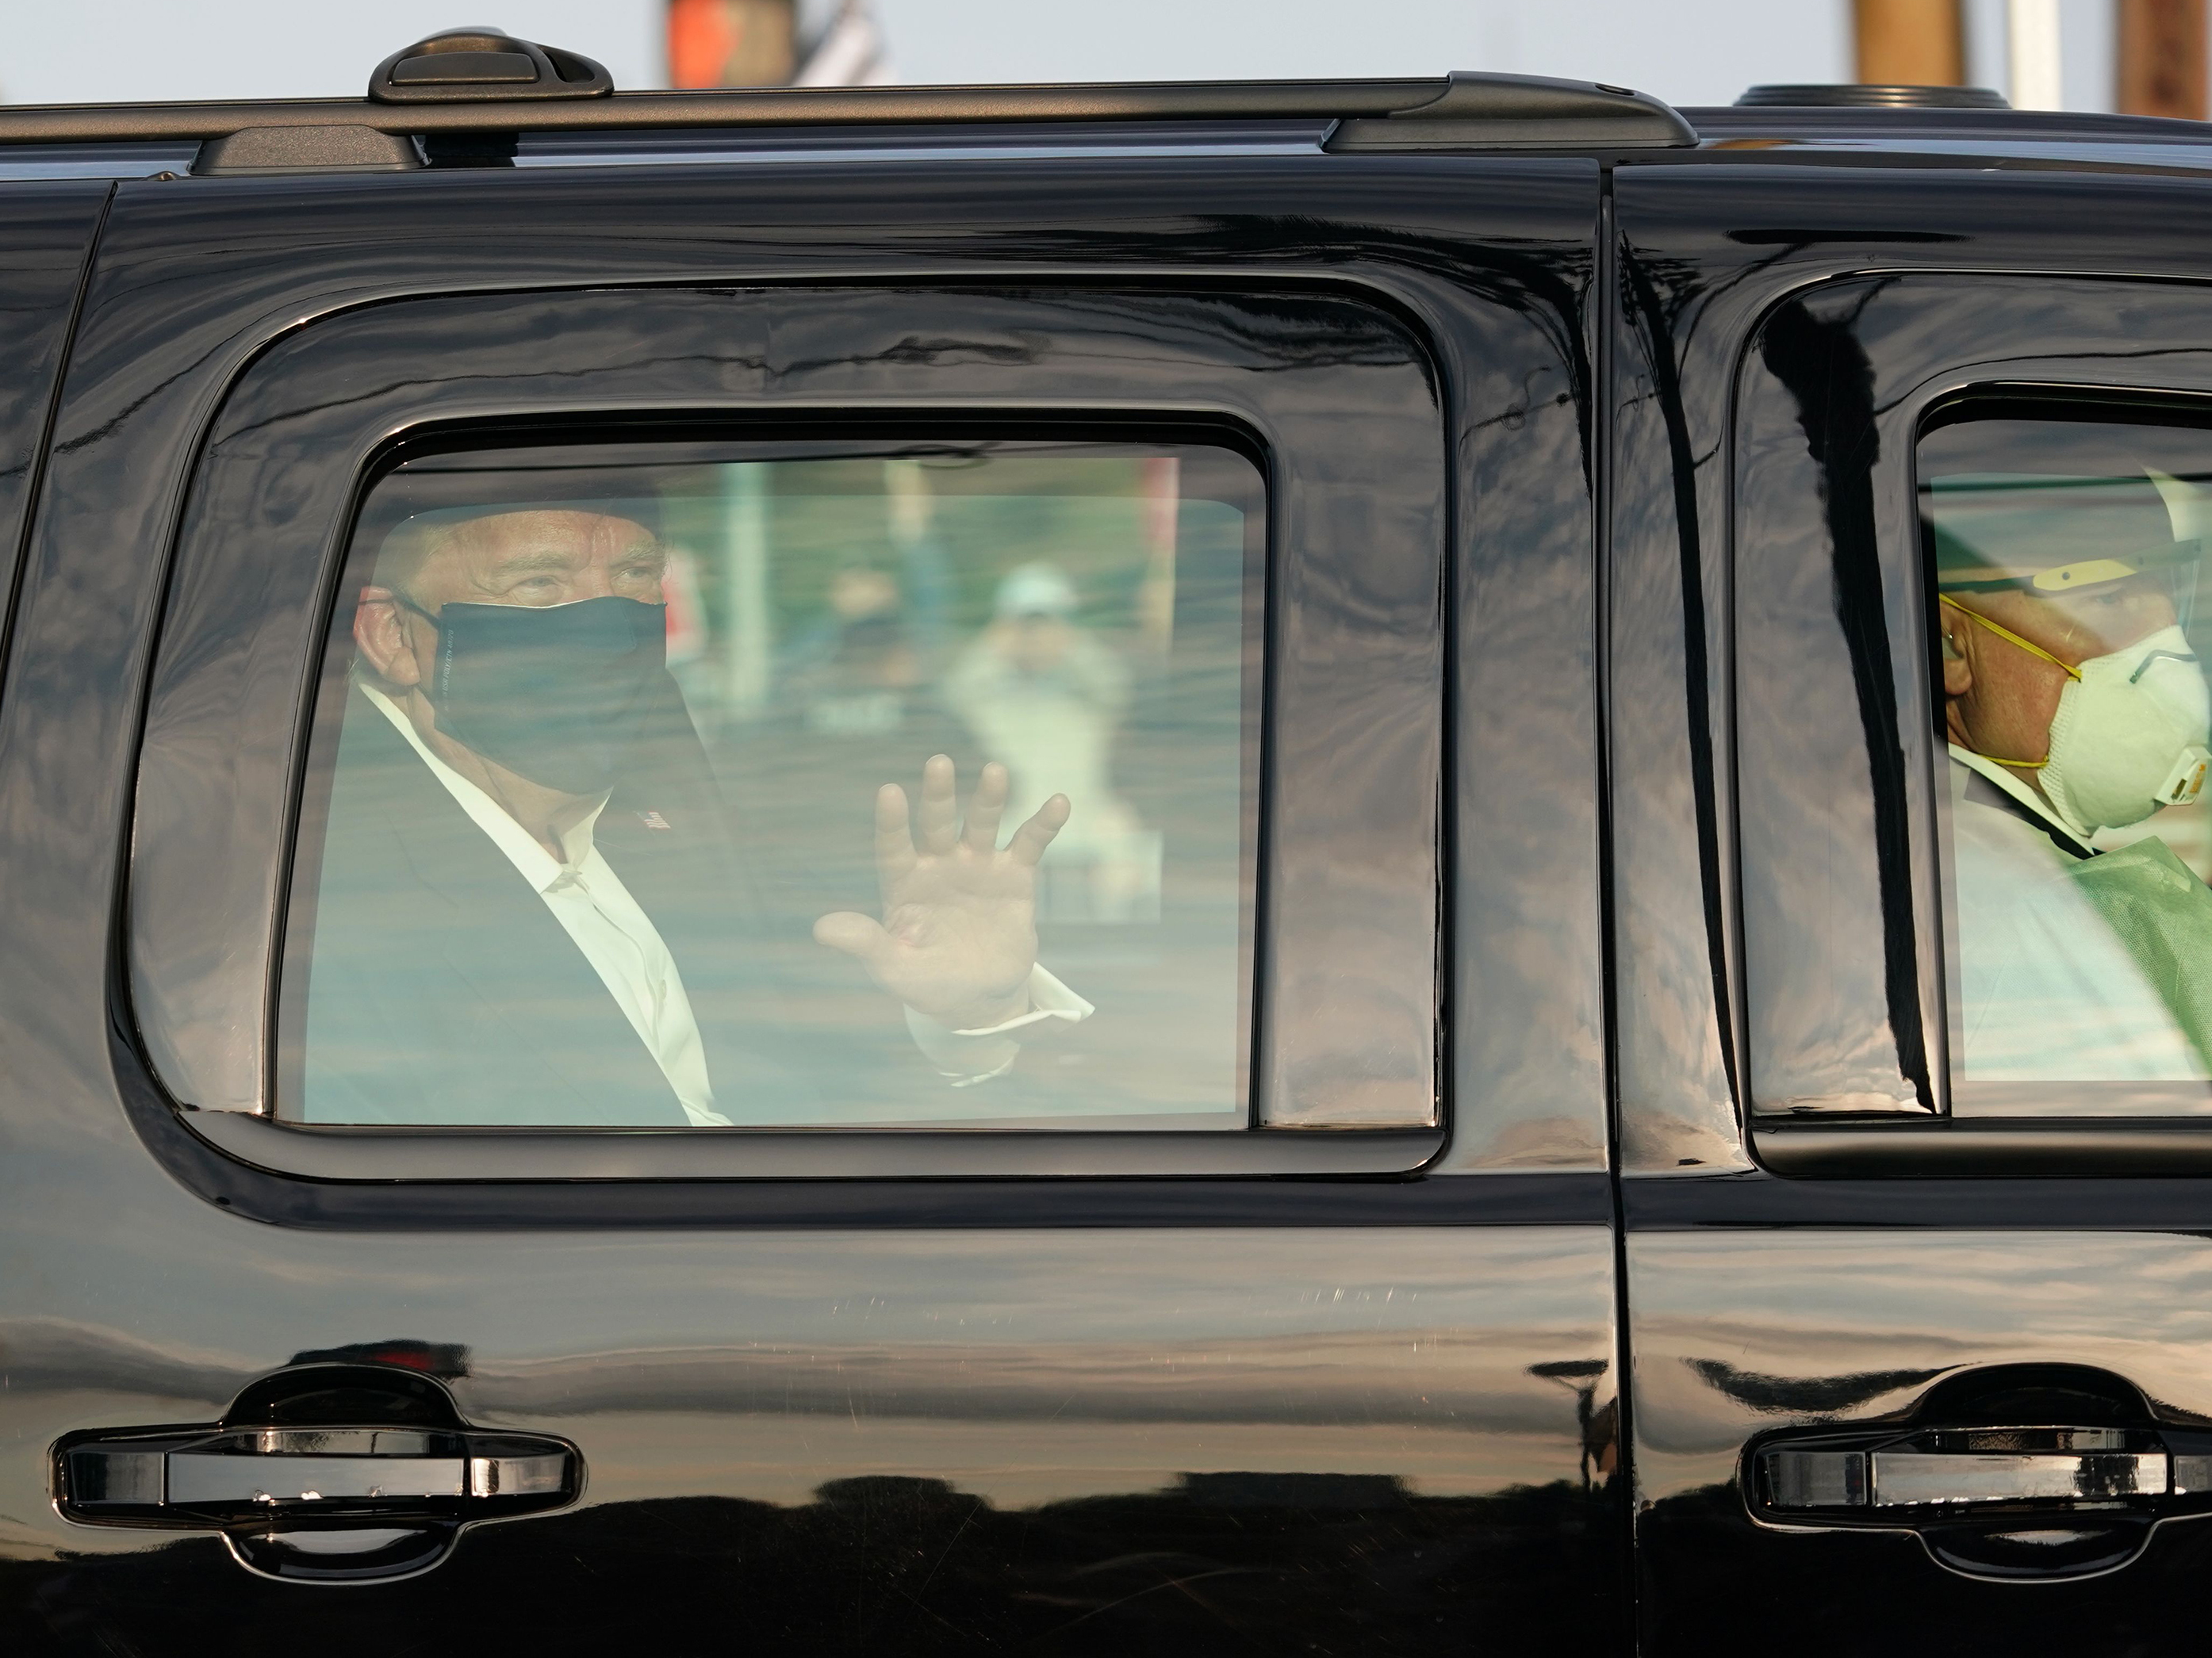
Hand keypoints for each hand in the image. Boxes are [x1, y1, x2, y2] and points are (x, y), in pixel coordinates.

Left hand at [814, 755, 1068, 1027]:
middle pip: (936, 823)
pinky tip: (1059, 801)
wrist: (979, 998)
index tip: (889, 793)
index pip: (893, 847)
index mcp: (904, 883)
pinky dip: (1044, 823)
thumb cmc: (927, 982)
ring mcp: (977, 866)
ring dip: (988, 798)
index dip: (891, 822)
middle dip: (938, 795)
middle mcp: (938, 864)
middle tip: (938, 763)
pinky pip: (1029, 843)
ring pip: (981, 823)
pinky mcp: (1014, 875)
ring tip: (995, 771)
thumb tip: (820, 929)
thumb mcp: (893, 968)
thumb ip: (865, 944)